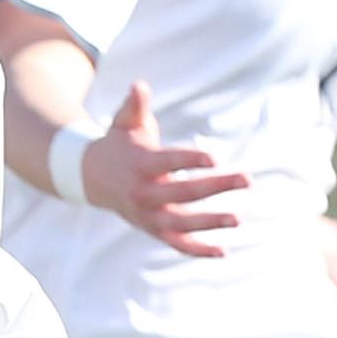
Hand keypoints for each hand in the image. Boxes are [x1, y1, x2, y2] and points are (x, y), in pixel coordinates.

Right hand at [81, 81, 247, 257]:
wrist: (90, 176)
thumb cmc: (118, 144)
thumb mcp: (124, 123)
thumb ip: (134, 106)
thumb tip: (140, 85)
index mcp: (138, 165)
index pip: (167, 162)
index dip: (190, 160)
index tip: (214, 158)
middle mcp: (141, 193)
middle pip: (181, 192)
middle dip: (215, 186)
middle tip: (247, 179)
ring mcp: (146, 214)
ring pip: (180, 223)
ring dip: (208, 222)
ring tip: (238, 218)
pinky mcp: (152, 229)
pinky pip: (175, 244)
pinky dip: (197, 251)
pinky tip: (222, 252)